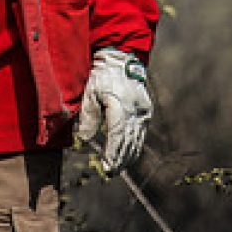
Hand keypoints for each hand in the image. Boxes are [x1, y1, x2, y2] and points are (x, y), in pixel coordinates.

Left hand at [76, 48, 151, 173]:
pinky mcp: (146, 111)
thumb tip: (85, 139)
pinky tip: (128, 154)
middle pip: (128, 142)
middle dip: (120, 159)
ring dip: (128, 155)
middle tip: (110, 172)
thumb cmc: (102, 74)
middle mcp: (135, 110)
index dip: (113, 154)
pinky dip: (134, 145)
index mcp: (120, 105)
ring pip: (137, 140)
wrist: (121, 59)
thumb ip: (88, 116)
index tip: (107, 168)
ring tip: (117, 167)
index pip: (117, 136)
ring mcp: (143, 111)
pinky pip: (141, 133)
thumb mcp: (90, 92)